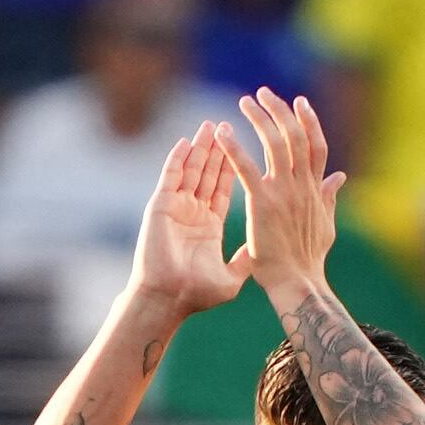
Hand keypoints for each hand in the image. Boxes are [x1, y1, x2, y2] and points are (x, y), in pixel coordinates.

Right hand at [129, 123, 249, 315]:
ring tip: (210, 126)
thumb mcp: (231, 277)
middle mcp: (191, 213)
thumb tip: (264, 249)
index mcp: (208, 227)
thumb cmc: (197, 294)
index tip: (243, 148)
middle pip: (207, 174)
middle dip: (218, 150)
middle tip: (228, 124)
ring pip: (190, 170)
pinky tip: (187, 141)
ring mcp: (175, 208)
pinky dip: (178, 158)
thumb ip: (246, 260)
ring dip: (201, 148)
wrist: (168, 299)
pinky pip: (170, 177)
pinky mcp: (161, 206)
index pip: (222, 190)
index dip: (232, 169)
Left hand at [229, 92, 345, 303]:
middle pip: (295, 135)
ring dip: (259, 118)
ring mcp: (283, 192)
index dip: (309, 120)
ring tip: (245, 102)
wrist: (297, 283)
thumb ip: (329, 197)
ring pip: (274, 143)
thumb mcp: (326, 224)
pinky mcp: (262, 202)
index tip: (299, 102)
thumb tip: (340, 176)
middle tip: (264, 93)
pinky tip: (222, 132)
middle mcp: (302, 185)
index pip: (316, 145)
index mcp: (315, 189)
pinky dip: (234, 147)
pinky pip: (246, 167)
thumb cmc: (308, 260)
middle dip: (280, 110)